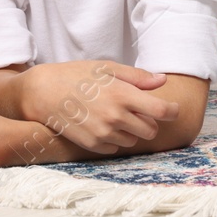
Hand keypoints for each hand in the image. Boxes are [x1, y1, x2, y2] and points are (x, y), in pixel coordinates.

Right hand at [15, 61, 178, 154]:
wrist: (43, 92)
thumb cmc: (76, 75)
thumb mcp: (106, 68)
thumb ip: (137, 77)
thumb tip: (161, 81)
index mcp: (122, 95)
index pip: (161, 111)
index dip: (172, 111)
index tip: (173, 109)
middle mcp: (115, 117)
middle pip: (150, 130)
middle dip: (148, 121)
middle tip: (135, 109)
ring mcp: (103, 133)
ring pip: (133, 140)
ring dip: (130, 130)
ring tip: (113, 114)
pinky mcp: (92, 145)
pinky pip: (115, 147)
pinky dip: (114, 138)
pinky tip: (101, 124)